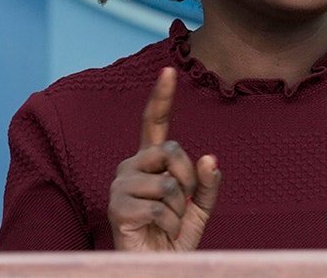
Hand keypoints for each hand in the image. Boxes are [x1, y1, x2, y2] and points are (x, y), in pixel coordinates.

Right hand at [108, 67, 221, 250]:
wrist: (157, 267)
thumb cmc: (174, 237)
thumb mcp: (200, 208)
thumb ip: (206, 183)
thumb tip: (209, 157)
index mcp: (150, 162)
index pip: (153, 123)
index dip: (161, 97)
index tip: (169, 69)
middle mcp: (131, 166)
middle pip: (171, 150)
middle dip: (188, 177)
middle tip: (185, 201)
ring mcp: (121, 185)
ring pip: (168, 183)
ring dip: (180, 209)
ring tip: (170, 223)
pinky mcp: (116, 207)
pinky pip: (160, 207)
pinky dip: (172, 224)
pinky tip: (163, 233)